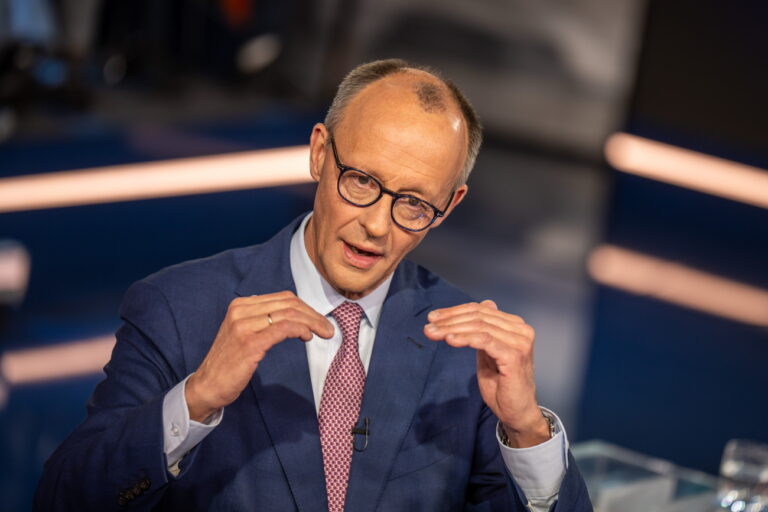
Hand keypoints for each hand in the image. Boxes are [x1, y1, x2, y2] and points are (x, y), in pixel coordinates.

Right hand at [186, 291, 333, 421]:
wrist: (207, 386)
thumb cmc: (230, 362)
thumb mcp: (244, 333)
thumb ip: (262, 320)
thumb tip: (293, 315)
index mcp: (240, 305)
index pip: (282, 298)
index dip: (305, 307)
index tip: (318, 320)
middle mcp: (241, 311)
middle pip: (288, 304)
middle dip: (313, 315)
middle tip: (327, 328)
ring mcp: (244, 326)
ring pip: (289, 314)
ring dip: (312, 322)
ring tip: (324, 332)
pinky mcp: (250, 343)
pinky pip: (283, 328)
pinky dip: (300, 329)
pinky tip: (307, 337)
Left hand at [423, 300, 549, 447]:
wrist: (517, 413)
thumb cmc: (502, 385)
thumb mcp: (488, 353)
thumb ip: (483, 332)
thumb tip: (484, 304)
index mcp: (515, 326)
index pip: (481, 310)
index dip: (455, 311)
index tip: (434, 317)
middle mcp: (521, 330)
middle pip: (479, 316)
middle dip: (450, 320)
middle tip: (429, 325)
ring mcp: (519, 342)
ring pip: (479, 326)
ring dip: (452, 328)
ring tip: (433, 332)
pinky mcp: (514, 356)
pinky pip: (484, 340)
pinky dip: (464, 338)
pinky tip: (449, 339)